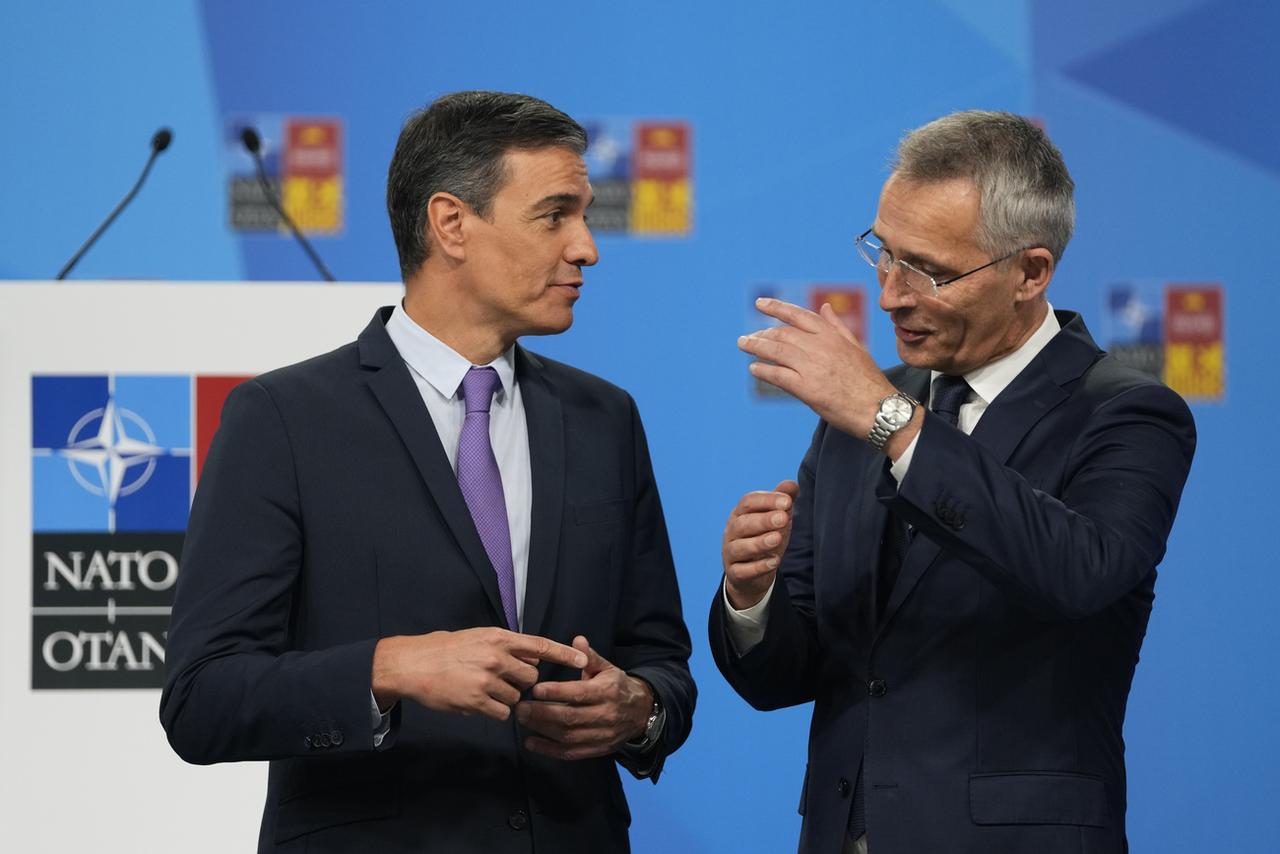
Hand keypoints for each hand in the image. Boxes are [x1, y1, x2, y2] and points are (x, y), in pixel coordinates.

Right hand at [372, 628, 587, 721]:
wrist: (412, 664)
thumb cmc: (445, 649)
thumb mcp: (477, 637)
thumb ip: (504, 646)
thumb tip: (530, 658)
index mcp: (498, 638)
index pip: (539, 645)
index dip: (563, 653)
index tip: (583, 659)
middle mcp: (496, 657)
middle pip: (531, 677)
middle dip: (522, 682)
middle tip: (501, 680)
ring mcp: (487, 680)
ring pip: (517, 698)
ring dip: (505, 698)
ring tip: (482, 689)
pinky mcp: (477, 701)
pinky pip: (502, 713)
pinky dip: (494, 711)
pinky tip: (478, 702)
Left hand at [516, 636, 652, 760]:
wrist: (641, 712)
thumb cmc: (618, 686)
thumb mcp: (607, 668)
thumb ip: (590, 656)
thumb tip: (577, 640)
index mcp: (607, 691)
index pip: (578, 693)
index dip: (556, 692)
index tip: (535, 690)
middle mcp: (605, 714)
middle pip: (570, 717)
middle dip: (542, 714)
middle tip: (520, 708)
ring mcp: (601, 734)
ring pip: (568, 736)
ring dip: (542, 730)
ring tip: (523, 721)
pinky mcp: (597, 749)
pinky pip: (571, 752)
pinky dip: (549, 750)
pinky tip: (531, 742)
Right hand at [722, 480, 799, 609]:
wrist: (751, 573)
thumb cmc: (764, 538)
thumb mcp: (775, 519)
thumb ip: (782, 501)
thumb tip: (792, 484)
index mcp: (740, 514)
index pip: (748, 502)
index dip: (767, 500)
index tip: (787, 501)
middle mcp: (731, 532)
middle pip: (743, 523)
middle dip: (763, 520)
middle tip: (783, 518)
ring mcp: (730, 553)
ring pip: (740, 547)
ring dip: (759, 543)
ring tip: (777, 539)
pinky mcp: (735, 573)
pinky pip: (742, 570)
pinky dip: (757, 567)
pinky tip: (774, 562)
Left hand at [740, 299, 898, 440]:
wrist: (878, 408)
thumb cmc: (868, 380)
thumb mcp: (856, 346)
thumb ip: (837, 326)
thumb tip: (825, 307)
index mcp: (831, 335)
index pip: (798, 315)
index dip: (776, 308)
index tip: (760, 303)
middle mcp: (820, 347)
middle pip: (782, 334)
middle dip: (762, 334)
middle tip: (748, 337)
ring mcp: (812, 367)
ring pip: (776, 351)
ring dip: (756, 347)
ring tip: (744, 345)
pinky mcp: (806, 388)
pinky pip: (778, 375)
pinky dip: (763, 371)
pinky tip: (754, 369)